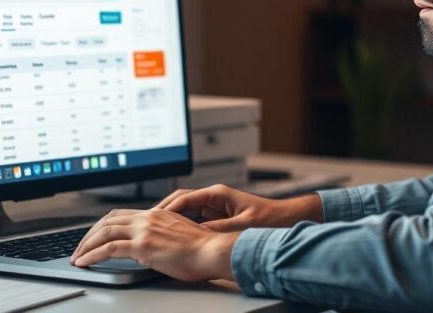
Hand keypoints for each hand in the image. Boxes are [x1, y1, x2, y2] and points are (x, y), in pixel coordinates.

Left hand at [70, 208, 237, 280]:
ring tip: (77, 257)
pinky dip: (92, 255)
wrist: (213, 251)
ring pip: (104, 232)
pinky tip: (85, 262)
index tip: (94, 236)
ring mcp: (144, 230)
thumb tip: (148, 250)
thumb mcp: (178, 236)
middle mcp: (148, 218)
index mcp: (156, 214)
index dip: (103, 225)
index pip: (121, 214)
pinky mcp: (142, 245)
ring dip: (86, 245)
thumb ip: (160, 237)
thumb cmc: (202, 249)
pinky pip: (108, 248)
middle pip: (108, 221)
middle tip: (80, 248)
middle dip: (89, 235)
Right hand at [155, 184, 322, 231]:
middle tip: (146, 225)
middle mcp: (214, 197)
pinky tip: (174, 238)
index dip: (166, 208)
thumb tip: (197, 234)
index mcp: (218, 193)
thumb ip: (219, 228)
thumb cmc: (269, 218)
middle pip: (180, 202)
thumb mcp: (242, 225)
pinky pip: (194, 220)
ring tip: (155, 232)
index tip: (153, 219)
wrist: (286, 219)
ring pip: (185, 211)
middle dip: (163, 212)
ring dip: (171, 220)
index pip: (184, 197)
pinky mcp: (217, 216)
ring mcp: (214, 207)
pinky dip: (183, 227)